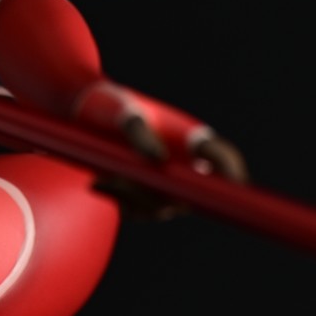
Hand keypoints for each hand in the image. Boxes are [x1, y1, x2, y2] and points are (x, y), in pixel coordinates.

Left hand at [75, 80, 248, 220]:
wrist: (80, 111)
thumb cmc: (110, 104)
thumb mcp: (123, 112)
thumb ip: (139, 132)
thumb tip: (156, 160)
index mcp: (188, 138)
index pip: (222, 158)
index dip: (232, 172)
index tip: (235, 184)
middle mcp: (181, 163)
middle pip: (191, 194)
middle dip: (162, 194)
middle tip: (125, 180)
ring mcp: (162, 180)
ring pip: (163, 206)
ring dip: (135, 198)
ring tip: (106, 178)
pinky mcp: (141, 193)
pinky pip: (140, 211)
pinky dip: (121, 201)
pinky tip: (98, 183)